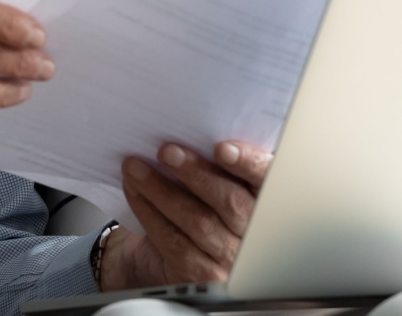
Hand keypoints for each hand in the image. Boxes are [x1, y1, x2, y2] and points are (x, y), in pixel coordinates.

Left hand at [102, 141, 270, 288]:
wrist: (167, 254)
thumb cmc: (197, 203)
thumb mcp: (216, 180)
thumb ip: (217, 161)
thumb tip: (188, 128)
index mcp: (264, 198)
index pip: (266, 179)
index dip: (248, 163)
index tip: (222, 149)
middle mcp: (253, 232)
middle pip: (230, 202)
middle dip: (195, 173)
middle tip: (167, 151)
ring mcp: (230, 257)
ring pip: (197, 220)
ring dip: (161, 189)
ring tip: (136, 166)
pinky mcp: (202, 272)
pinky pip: (173, 239)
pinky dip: (149, 210)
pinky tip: (134, 190)